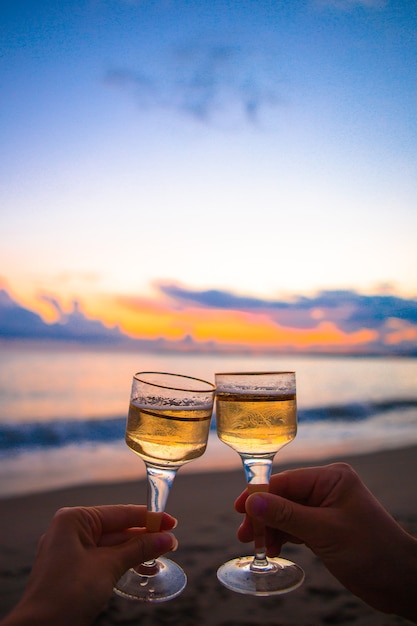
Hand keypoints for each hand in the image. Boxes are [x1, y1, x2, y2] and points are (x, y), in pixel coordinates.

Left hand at [1, 505, 177, 625]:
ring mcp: (70, 551)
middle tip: (170, 542)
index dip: (148, 518)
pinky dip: (122, 563)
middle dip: (144, 537)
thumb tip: (166, 539)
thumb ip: (138, 549)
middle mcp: (70, 530)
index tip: (172, 521)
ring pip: (111, 546)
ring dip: (136, 552)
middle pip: (116, 529)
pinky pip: (103, 560)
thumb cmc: (67, 594)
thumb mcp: (108, 566)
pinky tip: (142, 568)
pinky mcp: (72, 571)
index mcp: (73, 520)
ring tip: (161, 556)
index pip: (119, 513)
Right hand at [235, 463, 416, 621]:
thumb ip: (287, 515)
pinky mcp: (325, 528)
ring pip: (287, 513)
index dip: (260, 494)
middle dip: (264, 515)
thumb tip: (252, 502)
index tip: (239, 510)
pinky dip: (283, 536)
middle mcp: (327, 488)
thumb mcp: (325, 532)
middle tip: (244, 535)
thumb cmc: (371, 551)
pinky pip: (296, 526)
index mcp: (331, 478)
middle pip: (284, 497)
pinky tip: (273, 548)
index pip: (286, 481)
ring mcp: (325, 508)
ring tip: (255, 545)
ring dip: (271, 528)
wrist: (401, 581)